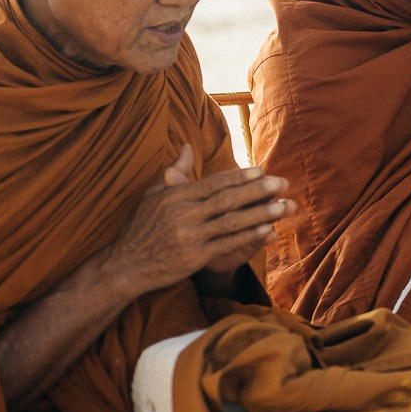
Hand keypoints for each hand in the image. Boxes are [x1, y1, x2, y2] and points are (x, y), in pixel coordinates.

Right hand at [103, 144, 294, 298]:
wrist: (126, 265)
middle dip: (258, 191)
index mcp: (175, 197)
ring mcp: (189, 237)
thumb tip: (187, 146)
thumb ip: (175, 172)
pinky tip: (268, 231)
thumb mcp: (153, 196)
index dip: (240, 176)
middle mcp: (183, 214)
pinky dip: (249, 237)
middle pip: (227, 200)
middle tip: (282, 183)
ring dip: (261, 213)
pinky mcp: (195, 257)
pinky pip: (227, 244)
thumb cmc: (142, 227)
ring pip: (231, 222)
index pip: (214, 183)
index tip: (262, 170)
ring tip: (284, 206)